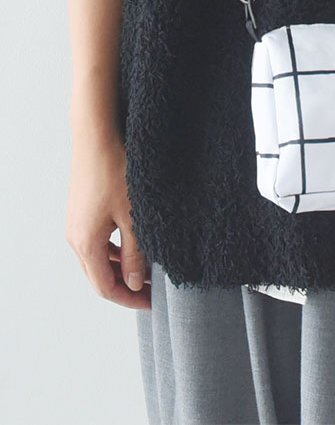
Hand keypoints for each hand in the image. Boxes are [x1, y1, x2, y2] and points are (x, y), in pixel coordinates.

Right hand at [65, 112, 150, 309]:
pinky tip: (134, 244)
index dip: (129, 300)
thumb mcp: (134, 216)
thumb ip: (135, 253)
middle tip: (152, 291)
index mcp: (86, 244)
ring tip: (147, 269)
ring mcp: (76, 224)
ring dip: (120, 268)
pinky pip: (96, 241)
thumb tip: (135, 283)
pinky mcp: (81, 212)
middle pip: (98, 277)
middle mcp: (76, 238)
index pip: (106, 288)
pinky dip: (114, 250)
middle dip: (125, 287)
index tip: (152, 303)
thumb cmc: (116, 172)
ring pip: (97, 259)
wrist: (96, 137)